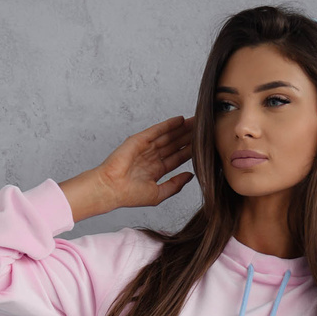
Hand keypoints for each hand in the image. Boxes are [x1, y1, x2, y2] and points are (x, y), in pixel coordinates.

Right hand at [60, 116, 194, 221]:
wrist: (111, 189)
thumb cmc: (130, 195)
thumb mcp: (158, 194)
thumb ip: (175, 185)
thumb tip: (190, 176)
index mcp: (156, 170)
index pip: (177, 158)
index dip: (190, 151)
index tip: (203, 146)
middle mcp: (152, 157)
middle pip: (174, 144)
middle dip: (188, 137)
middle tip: (205, 129)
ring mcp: (145, 147)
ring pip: (168, 136)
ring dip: (182, 129)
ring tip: (197, 122)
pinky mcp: (139, 140)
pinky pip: (157, 130)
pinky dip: (168, 124)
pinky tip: (180, 120)